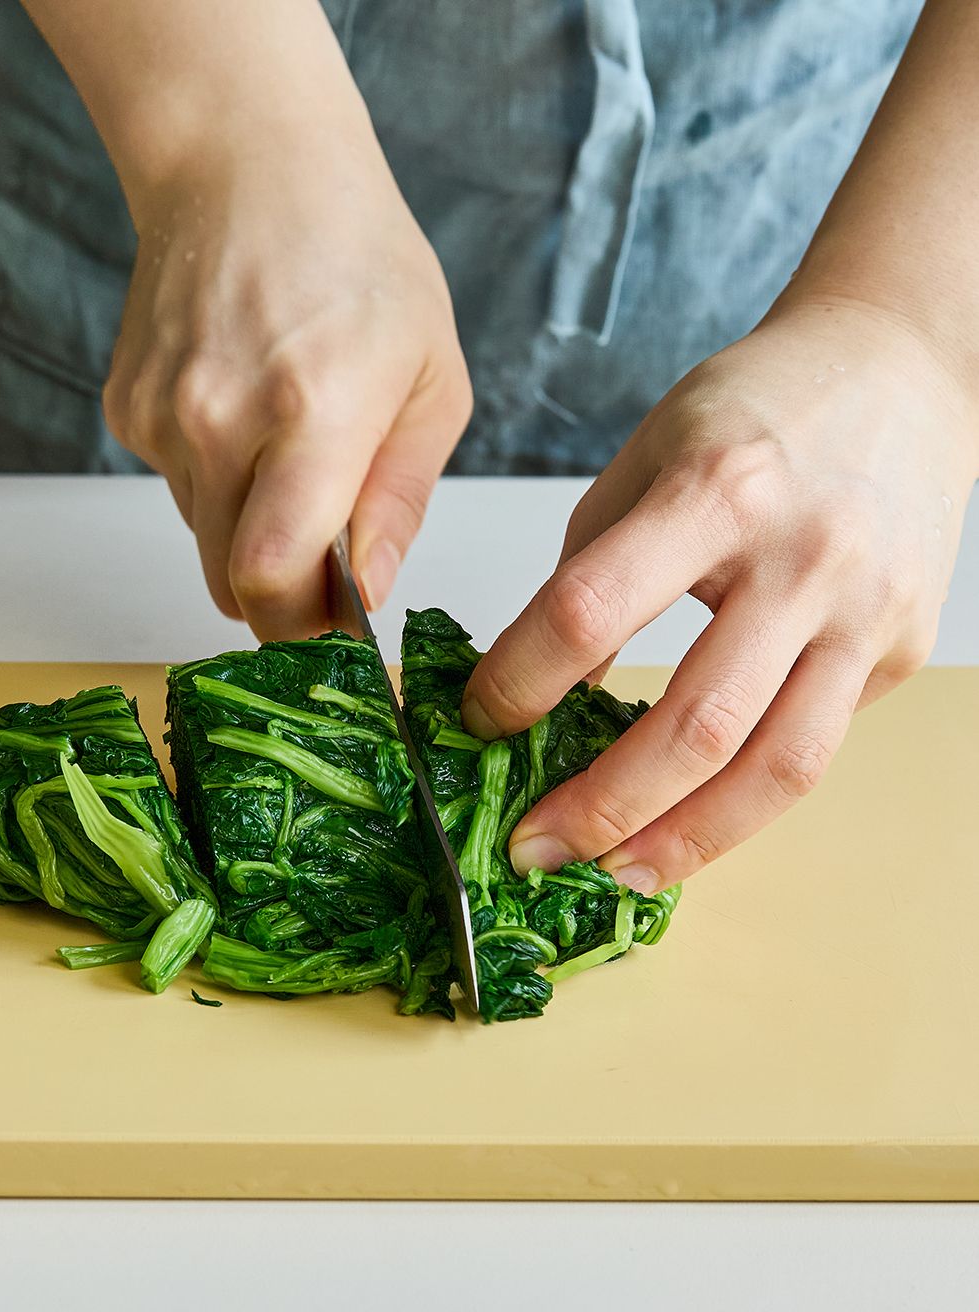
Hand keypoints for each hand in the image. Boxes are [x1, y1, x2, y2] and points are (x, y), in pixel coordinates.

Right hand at [102, 131, 470, 639]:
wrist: (247, 167)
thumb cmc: (359, 260)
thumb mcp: (433, 377)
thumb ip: (400, 497)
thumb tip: (370, 590)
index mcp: (312, 411)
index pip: (273, 578)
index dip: (304, 627)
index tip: (339, 628)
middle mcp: (220, 419)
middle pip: (229, 582)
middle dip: (282, 595)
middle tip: (327, 560)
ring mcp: (162, 415)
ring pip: (204, 539)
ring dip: (250, 529)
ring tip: (288, 447)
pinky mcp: (128, 409)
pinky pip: (177, 489)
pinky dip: (215, 480)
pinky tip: (243, 411)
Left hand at [462, 297, 976, 892]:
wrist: (898, 370)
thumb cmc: (757, 409)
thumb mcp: (647, 459)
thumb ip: (595, 570)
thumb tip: (552, 683)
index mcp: (715, 490)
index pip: (589, 611)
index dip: (519, 682)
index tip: (477, 718)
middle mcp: (801, 557)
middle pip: (694, 721)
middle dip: (599, 806)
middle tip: (530, 847)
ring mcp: (863, 612)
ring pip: (775, 766)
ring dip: (683, 842)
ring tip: (612, 876)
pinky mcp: (901, 650)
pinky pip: (814, 748)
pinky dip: (743, 803)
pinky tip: (686, 824)